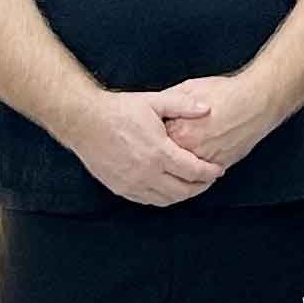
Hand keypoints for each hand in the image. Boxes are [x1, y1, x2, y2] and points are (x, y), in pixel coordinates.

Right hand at [74, 91, 223, 210]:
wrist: (85, 122)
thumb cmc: (119, 110)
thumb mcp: (154, 102)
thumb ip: (182, 106)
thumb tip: (207, 108)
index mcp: (159, 152)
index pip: (194, 171)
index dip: (210, 172)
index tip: (218, 169)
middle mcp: (147, 173)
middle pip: (184, 190)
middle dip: (201, 186)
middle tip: (209, 179)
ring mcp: (133, 183)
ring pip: (167, 200)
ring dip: (183, 195)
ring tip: (191, 185)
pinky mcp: (121, 188)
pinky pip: (148, 201)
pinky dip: (163, 198)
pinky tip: (168, 188)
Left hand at [150, 72, 273, 176]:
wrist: (257, 102)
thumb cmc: (226, 93)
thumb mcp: (189, 89)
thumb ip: (168, 103)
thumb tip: (152, 111)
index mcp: (179, 132)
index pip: (154, 142)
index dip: (152, 136)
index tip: (150, 132)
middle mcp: (192, 151)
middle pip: (166, 160)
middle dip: (163, 152)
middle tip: (167, 141)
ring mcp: (207, 161)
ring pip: (183, 171)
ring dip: (179, 164)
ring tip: (182, 149)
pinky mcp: (220, 167)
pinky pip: (201, 175)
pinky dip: (196, 169)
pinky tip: (196, 156)